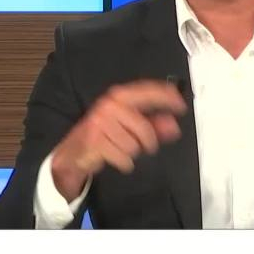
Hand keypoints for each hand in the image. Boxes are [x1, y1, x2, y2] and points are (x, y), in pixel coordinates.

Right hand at [50, 80, 186, 199]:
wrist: (72, 153)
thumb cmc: (103, 136)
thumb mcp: (129, 127)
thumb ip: (154, 124)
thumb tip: (173, 125)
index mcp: (118, 97)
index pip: (147, 91)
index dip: (166, 96)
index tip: (180, 104)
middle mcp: (109, 105)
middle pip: (144, 128)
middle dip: (147, 142)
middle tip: (140, 145)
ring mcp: (100, 122)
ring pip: (135, 145)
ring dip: (132, 152)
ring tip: (119, 149)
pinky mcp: (95, 140)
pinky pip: (124, 157)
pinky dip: (123, 162)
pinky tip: (113, 157)